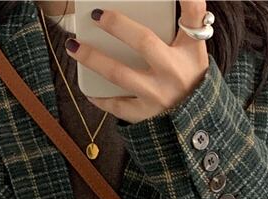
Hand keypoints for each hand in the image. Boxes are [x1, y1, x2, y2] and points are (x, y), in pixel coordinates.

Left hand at [64, 1, 210, 123]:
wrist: (194, 118)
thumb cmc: (188, 76)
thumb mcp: (193, 50)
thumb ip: (181, 25)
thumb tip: (157, 7)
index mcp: (190, 48)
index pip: (193, 13)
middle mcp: (173, 70)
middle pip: (143, 41)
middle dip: (117, 26)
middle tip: (96, 14)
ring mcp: (157, 94)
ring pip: (119, 74)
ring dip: (93, 59)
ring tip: (74, 47)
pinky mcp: (145, 114)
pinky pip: (116, 105)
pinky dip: (100, 96)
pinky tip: (87, 88)